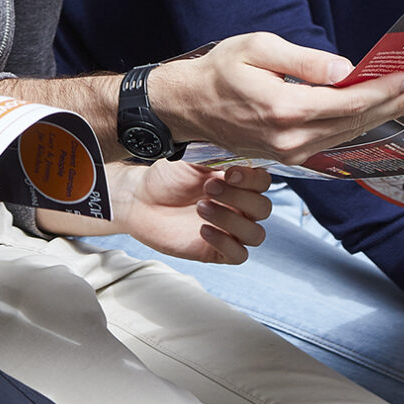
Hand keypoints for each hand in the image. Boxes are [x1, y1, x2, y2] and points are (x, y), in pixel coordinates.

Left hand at [115, 161, 272, 263]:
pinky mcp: (217, 251)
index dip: (252, 179)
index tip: (230, 173)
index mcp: (238, 182)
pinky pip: (239, 255)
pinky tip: (203, 230)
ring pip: (255, 235)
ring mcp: (230, 230)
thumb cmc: (166, 177)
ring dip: (231, 221)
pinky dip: (225, 243)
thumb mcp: (191, 159)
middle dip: (238, 198)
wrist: (140, 198)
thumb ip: (217, 156)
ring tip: (201, 208)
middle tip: (208, 188)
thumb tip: (236, 149)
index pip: (263, 183)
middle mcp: (239, 207)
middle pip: (263, 208)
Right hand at [150, 33, 403, 163]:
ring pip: (346, 136)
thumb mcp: (257, 48)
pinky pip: (332, 142)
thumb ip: (304, 61)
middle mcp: (290, 138)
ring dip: (380, 119)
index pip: (347, 103)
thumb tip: (345, 69)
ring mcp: (289, 152)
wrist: (187, 106)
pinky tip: (374, 117)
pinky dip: (358, 128)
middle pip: (354, 123)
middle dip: (391, 107)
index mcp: (284, 109)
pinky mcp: (288, 155)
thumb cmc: (219, 71)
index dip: (380, 92)